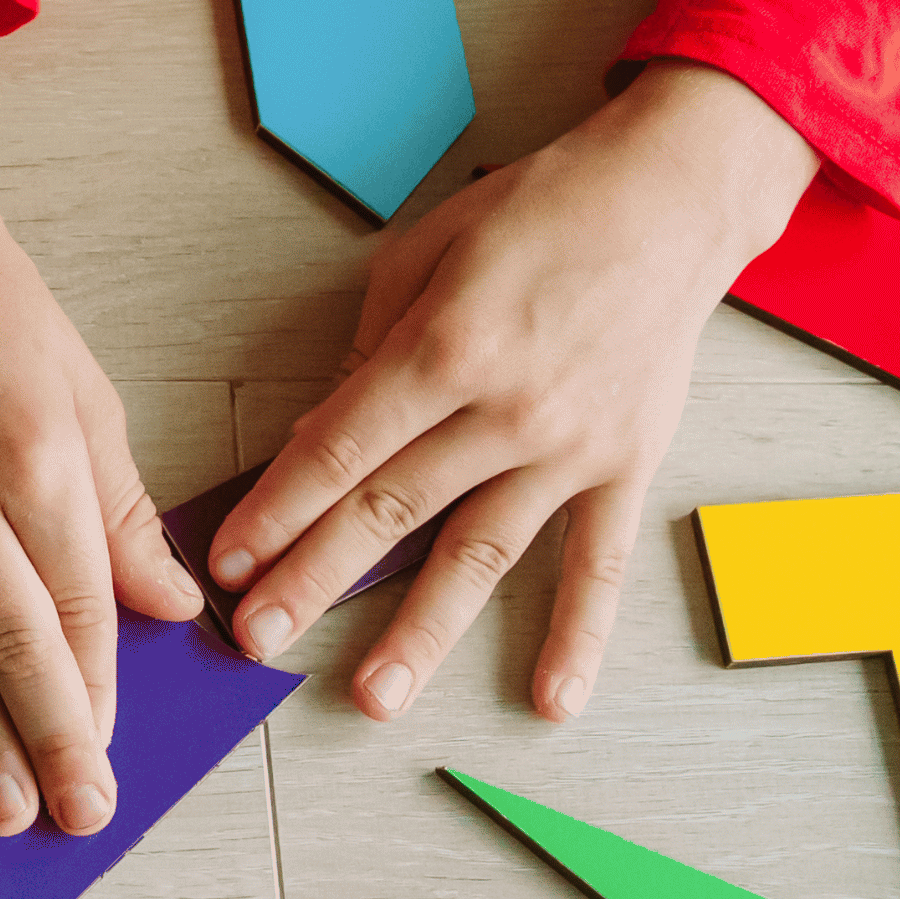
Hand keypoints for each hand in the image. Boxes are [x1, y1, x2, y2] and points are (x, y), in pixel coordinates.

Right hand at [0, 163, 203, 839]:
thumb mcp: (88, 396)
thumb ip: (124, 511)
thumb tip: (167, 605)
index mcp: (35, 459)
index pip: (75, 605)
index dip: (95, 691)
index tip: (110, 757)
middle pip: (7, 645)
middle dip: (46, 742)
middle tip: (73, 817)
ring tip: (2, 810)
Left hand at [206, 59, 820, 720]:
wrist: (669, 198)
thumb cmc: (537, 212)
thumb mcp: (424, 253)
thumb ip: (368, 347)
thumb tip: (316, 436)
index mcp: (445, 349)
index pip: (339, 451)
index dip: (278, 512)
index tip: (230, 563)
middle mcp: (507, 409)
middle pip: (392, 512)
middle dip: (316, 581)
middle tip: (260, 640)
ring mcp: (571, 447)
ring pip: (482, 556)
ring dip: (421, 631)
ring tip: (373, 696)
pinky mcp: (627, 466)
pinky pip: (598, 565)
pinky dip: (579, 638)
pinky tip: (552, 700)